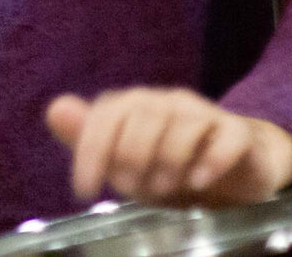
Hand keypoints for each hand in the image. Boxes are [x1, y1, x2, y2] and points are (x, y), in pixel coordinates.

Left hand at [46, 87, 291, 205]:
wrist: (233, 170)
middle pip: (142, 118)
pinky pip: (226, 137)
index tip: (84, 190)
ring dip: (169, 162)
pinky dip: (211, 161)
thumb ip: (89, 139)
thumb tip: (54, 109)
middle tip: (138, 188)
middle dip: (133, 157)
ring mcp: (203, 112)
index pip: (104, 118)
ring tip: (166, 189)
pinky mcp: (237, 131)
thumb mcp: (124, 161)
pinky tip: (199, 181)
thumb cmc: (168, 166)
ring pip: (182, 126)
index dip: (90, 153)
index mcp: (133, 105)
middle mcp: (166, 101)